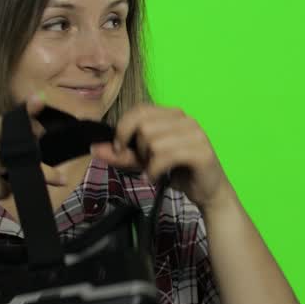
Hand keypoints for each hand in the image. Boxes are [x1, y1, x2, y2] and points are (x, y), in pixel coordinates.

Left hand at [89, 105, 231, 211]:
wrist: (209, 193)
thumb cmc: (178, 173)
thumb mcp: (145, 162)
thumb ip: (122, 154)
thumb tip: (95, 148)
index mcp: (173, 115)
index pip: (139, 110)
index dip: (123, 129)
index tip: (120, 149)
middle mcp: (186, 119)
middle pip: (143, 125)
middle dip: (136, 148)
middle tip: (143, 164)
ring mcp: (195, 133)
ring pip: (153, 140)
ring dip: (146, 162)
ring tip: (153, 172)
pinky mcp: (201, 151)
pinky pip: (164, 155)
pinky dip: (153, 170)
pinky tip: (156, 178)